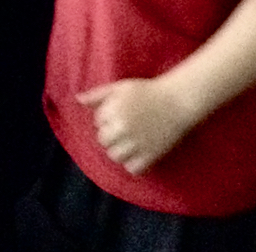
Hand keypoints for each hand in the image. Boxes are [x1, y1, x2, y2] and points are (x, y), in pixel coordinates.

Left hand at [75, 78, 192, 175]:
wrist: (177, 101)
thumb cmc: (147, 91)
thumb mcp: (120, 87)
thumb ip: (97, 95)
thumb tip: (77, 100)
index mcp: (113, 110)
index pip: (98, 123)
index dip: (107, 118)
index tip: (120, 113)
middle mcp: (123, 128)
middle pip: (103, 141)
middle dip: (110, 135)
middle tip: (125, 128)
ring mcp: (137, 143)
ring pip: (115, 156)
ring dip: (119, 150)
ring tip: (129, 141)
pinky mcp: (150, 155)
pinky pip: (133, 169)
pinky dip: (133, 164)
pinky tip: (138, 153)